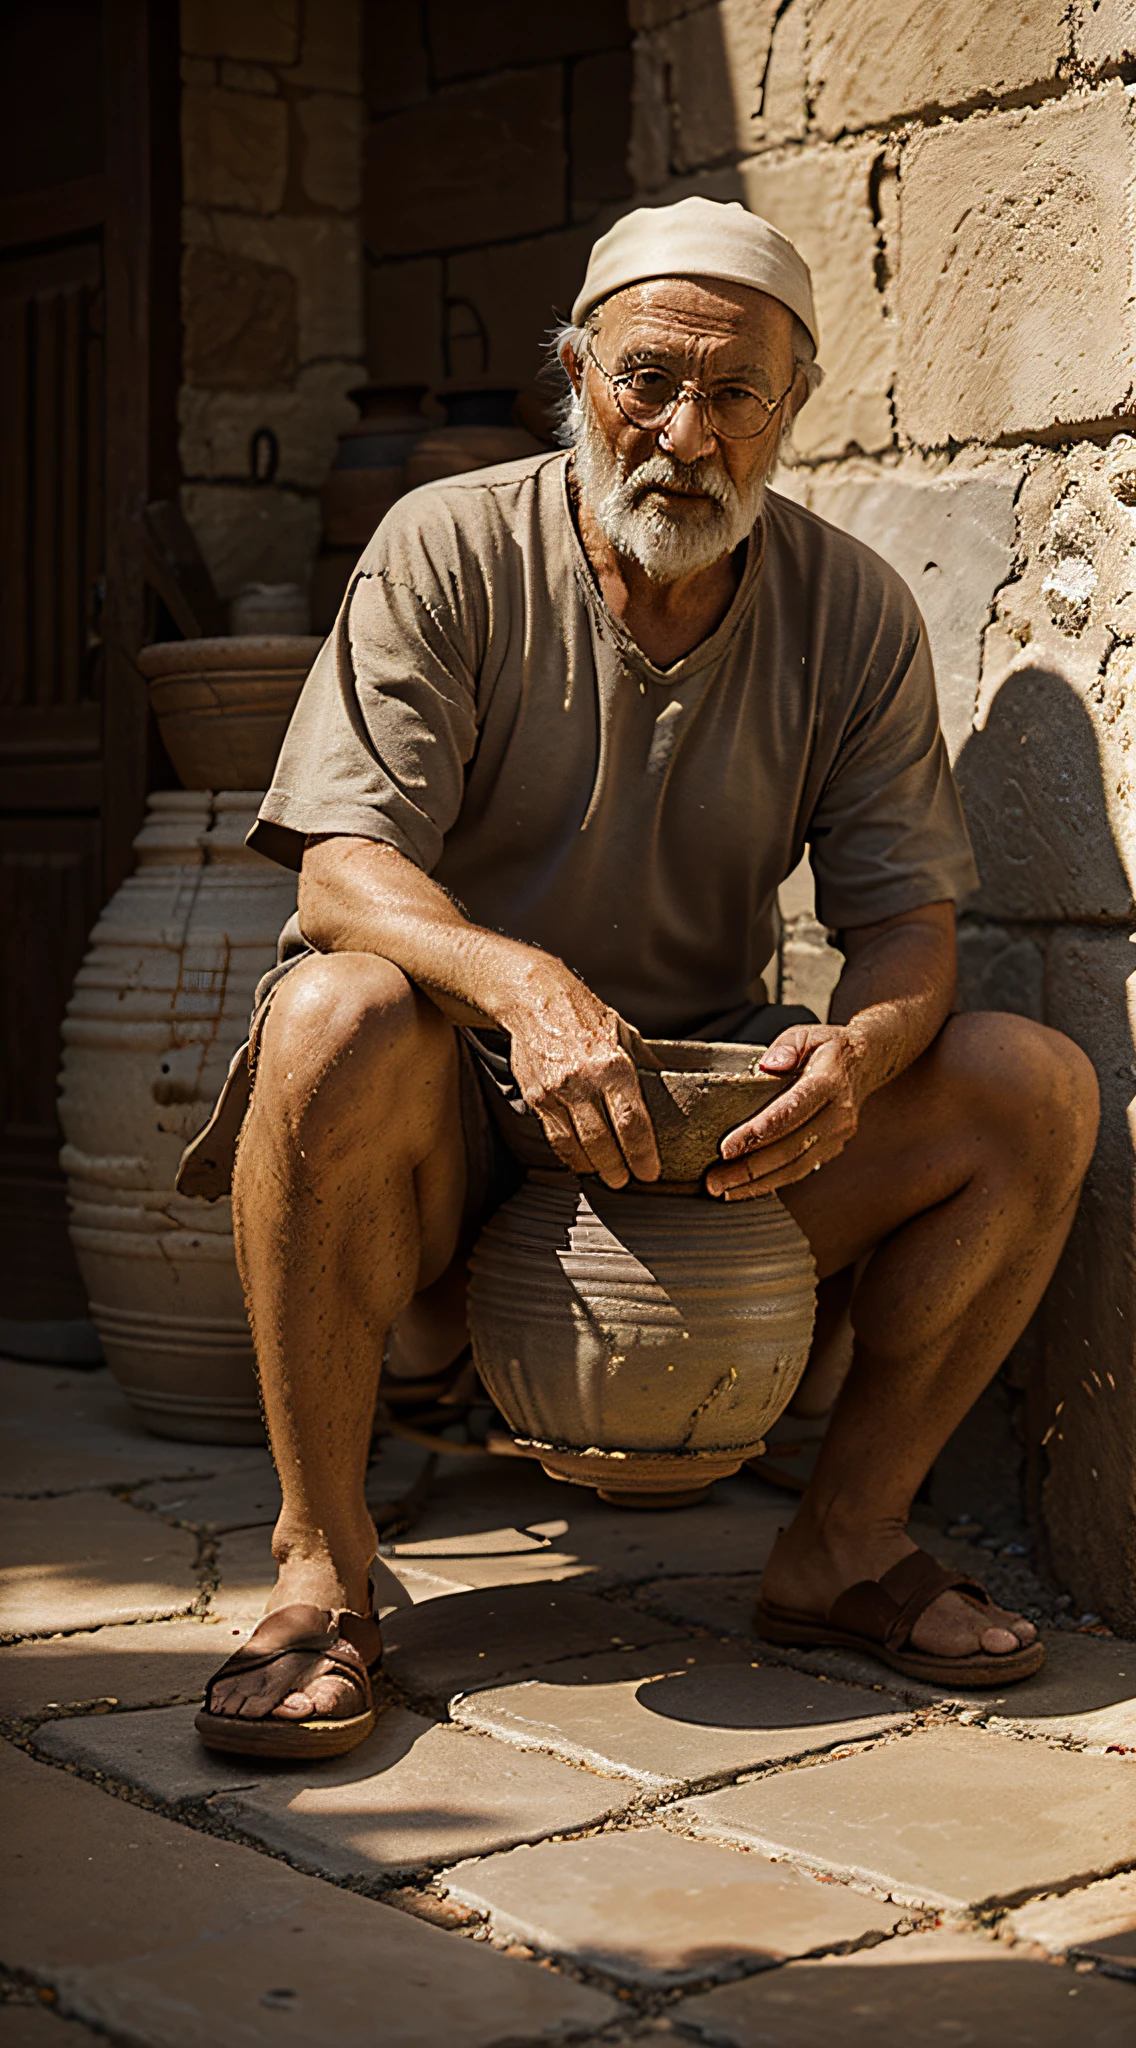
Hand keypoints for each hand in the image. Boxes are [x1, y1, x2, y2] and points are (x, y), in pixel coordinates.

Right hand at [504, 966, 660, 1188]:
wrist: (536, 1000)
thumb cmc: (585, 1015)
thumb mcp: (625, 1033)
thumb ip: (647, 1064)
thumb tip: (672, 1087)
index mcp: (613, 1066)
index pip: (632, 1122)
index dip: (642, 1154)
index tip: (650, 1172)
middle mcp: (583, 1081)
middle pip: (603, 1142)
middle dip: (617, 1168)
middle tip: (627, 1181)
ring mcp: (556, 1091)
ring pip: (575, 1145)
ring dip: (593, 1166)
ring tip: (606, 1175)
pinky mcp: (535, 1096)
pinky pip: (554, 1136)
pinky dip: (569, 1154)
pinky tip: (580, 1160)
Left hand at [705, 1024, 866, 1200]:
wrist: (866, 1062)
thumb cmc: (827, 1047)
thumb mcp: (805, 1034)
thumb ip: (785, 1047)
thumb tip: (768, 1066)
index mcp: (828, 1081)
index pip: (792, 1110)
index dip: (760, 1131)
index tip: (727, 1148)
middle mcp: (837, 1113)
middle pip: (791, 1148)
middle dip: (749, 1168)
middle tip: (713, 1180)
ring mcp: (838, 1135)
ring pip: (797, 1166)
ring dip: (758, 1183)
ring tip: (723, 1190)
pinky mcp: (833, 1148)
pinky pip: (802, 1169)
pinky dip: (773, 1182)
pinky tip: (746, 1188)